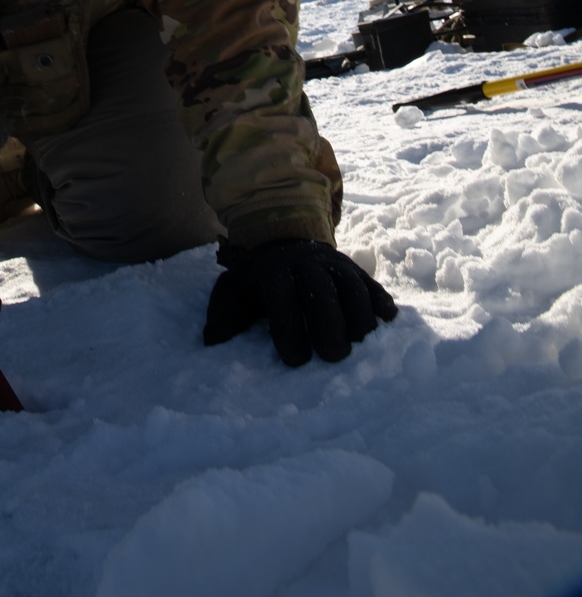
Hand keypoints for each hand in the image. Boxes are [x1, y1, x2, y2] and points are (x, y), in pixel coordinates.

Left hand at [203, 238, 396, 366]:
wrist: (284, 236)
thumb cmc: (259, 277)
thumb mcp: (234, 287)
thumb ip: (223, 312)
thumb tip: (212, 341)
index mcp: (273, 271)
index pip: (282, 300)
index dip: (289, 330)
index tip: (295, 360)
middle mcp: (306, 264)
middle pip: (322, 292)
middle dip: (329, 326)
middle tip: (332, 356)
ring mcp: (334, 264)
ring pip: (353, 286)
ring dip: (359, 317)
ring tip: (358, 343)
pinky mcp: (355, 269)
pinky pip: (372, 284)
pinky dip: (381, 303)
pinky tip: (385, 322)